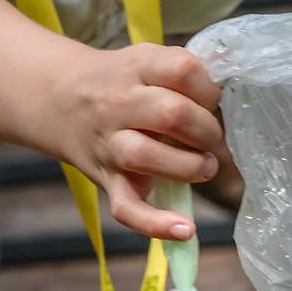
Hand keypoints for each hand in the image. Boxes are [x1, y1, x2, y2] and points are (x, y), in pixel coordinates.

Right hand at [66, 43, 222, 239]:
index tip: (210, 101)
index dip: (208, 89)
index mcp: (135, 68)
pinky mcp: (107, 180)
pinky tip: (184, 229)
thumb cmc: (118, 82)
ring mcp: (110, 144)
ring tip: (203, 167)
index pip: (182, 70)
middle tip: (211, 140)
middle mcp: (118, 104)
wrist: (57, 99)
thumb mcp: (145, 61)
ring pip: (145, 156)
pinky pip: (126, 208)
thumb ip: (184, 71)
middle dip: (206, 131)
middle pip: (171, 114)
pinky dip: (155, 223)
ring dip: (188, 166)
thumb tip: (233, 89)